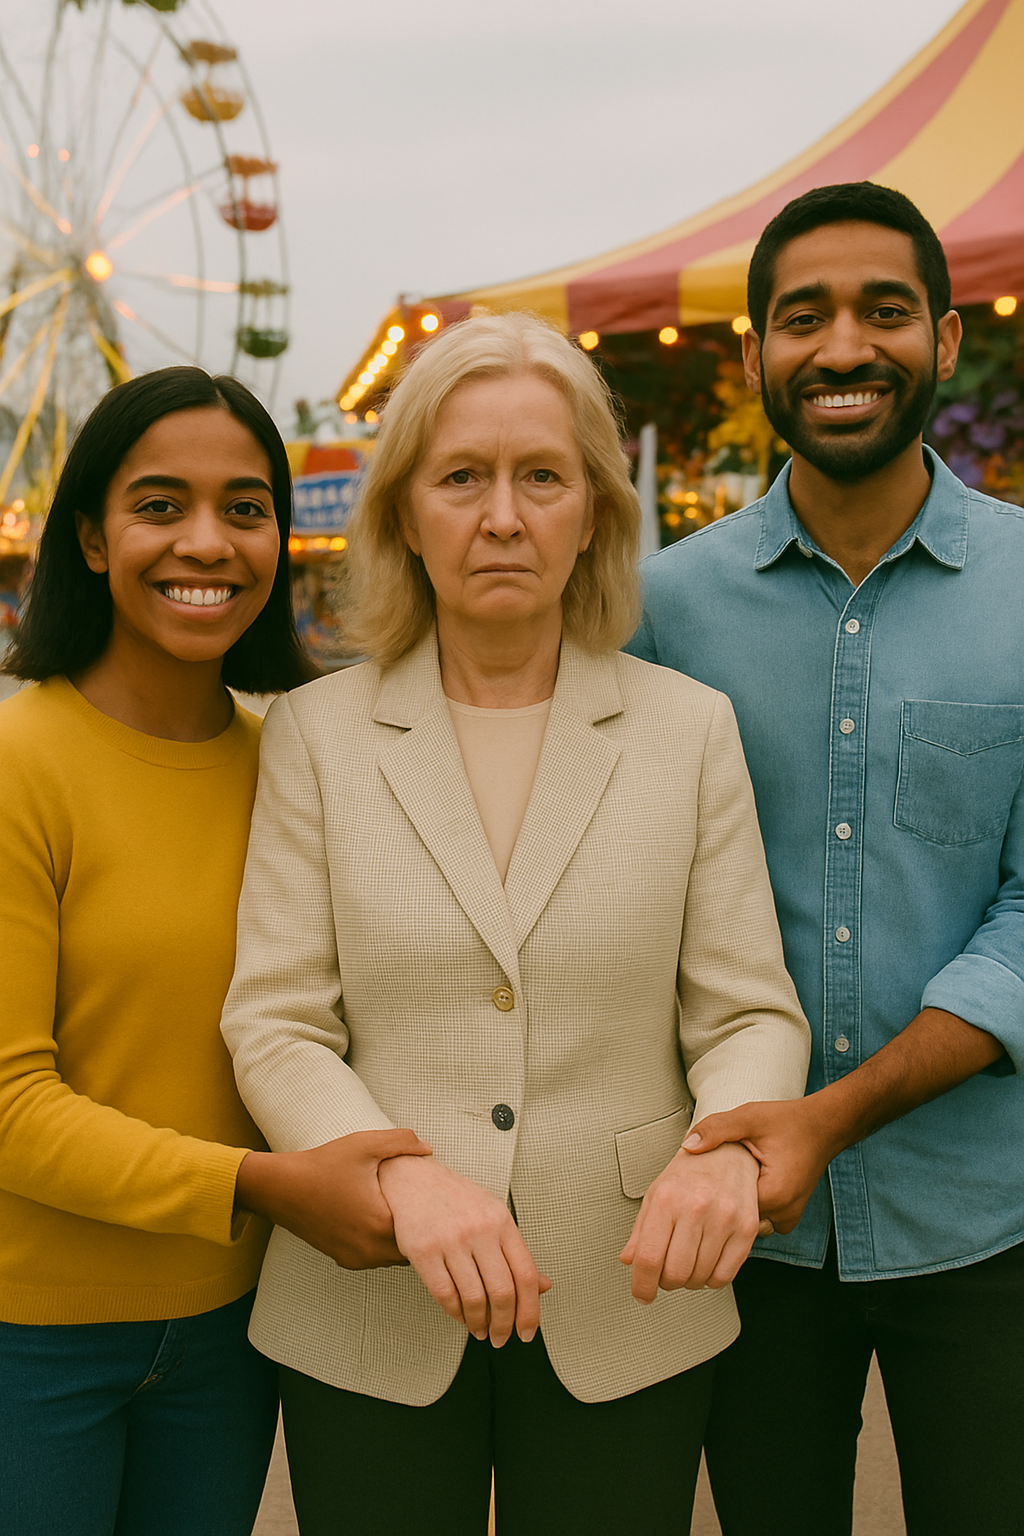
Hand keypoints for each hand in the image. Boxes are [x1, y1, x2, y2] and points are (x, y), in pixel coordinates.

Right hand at [235, 1128, 430, 1267]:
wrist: (280, 1188)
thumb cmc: (321, 1166)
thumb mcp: (364, 1144)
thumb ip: (402, 1142)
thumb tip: (428, 1149)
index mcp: (380, 1224)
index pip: (423, 1232)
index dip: (431, 1215)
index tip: (434, 1199)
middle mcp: (369, 1250)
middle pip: (411, 1249)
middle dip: (418, 1230)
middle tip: (422, 1205)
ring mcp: (355, 1258)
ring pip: (393, 1255)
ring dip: (399, 1237)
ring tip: (403, 1211)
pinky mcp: (343, 1259)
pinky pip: (375, 1257)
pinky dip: (381, 1242)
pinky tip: (379, 1218)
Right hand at [377, 1155, 550, 1347]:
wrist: (412, 1178)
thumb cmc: (455, 1199)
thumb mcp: (493, 1216)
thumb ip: (516, 1252)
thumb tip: (543, 1286)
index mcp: (501, 1221)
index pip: (525, 1275)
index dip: (530, 1311)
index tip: (527, 1331)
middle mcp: (479, 1230)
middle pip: (502, 1292)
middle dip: (504, 1325)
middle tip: (502, 1338)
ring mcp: (451, 1240)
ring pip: (474, 1298)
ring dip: (480, 1324)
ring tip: (481, 1330)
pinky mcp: (423, 1251)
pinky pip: (445, 1294)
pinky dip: (456, 1314)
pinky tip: (461, 1316)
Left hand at [619, 1142, 760, 1301]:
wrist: (727, 1152)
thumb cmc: (689, 1174)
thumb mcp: (655, 1195)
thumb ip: (641, 1231)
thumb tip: (628, 1260)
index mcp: (666, 1199)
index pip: (649, 1257)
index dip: (642, 1285)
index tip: (642, 1294)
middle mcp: (695, 1207)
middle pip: (675, 1273)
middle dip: (666, 1283)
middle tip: (666, 1274)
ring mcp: (724, 1218)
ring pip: (700, 1277)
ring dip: (689, 1280)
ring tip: (687, 1262)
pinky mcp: (746, 1228)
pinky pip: (725, 1275)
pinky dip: (712, 1279)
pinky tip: (707, 1263)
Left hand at [681, 1096, 838, 1232]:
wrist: (823, 1126)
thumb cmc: (788, 1121)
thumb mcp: (748, 1118)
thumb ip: (717, 1130)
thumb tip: (687, 1145)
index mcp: (773, 1195)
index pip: (727, 1211)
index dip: (709, 1195)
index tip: (698, 1181)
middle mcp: (783, 1214)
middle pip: (736, 1222)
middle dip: (720, 1204)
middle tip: (708, 1181)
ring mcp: (789, 1218)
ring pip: (748, 1225)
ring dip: (735, 1207)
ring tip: (725, 1183)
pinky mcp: (789, 1215)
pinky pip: (760, 1220)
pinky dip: (749, 1207)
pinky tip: (741, 1187)